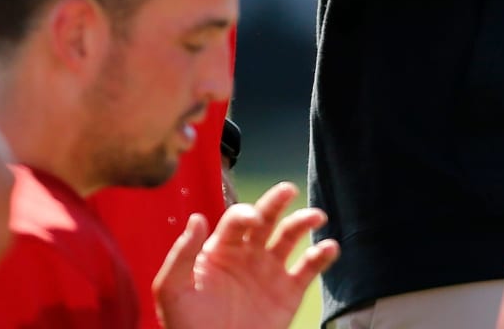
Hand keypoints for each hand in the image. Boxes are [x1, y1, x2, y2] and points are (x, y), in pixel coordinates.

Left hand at [153, 182, 339, 328]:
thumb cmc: (187, 326)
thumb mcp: (173, 289)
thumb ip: (182, 253)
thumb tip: (197, 218)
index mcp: (220, 249)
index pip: (236, 219)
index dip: (245, 214)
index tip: (253, 218)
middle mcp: (247, 254)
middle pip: (265, 218)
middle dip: (276, 202)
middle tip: (288, 189)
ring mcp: (268, 272)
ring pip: (289, 237)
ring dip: (303, 222)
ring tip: (316, 216)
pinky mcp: (287, 294)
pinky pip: (307, 269)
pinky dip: (321, 256)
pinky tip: (329, 247)